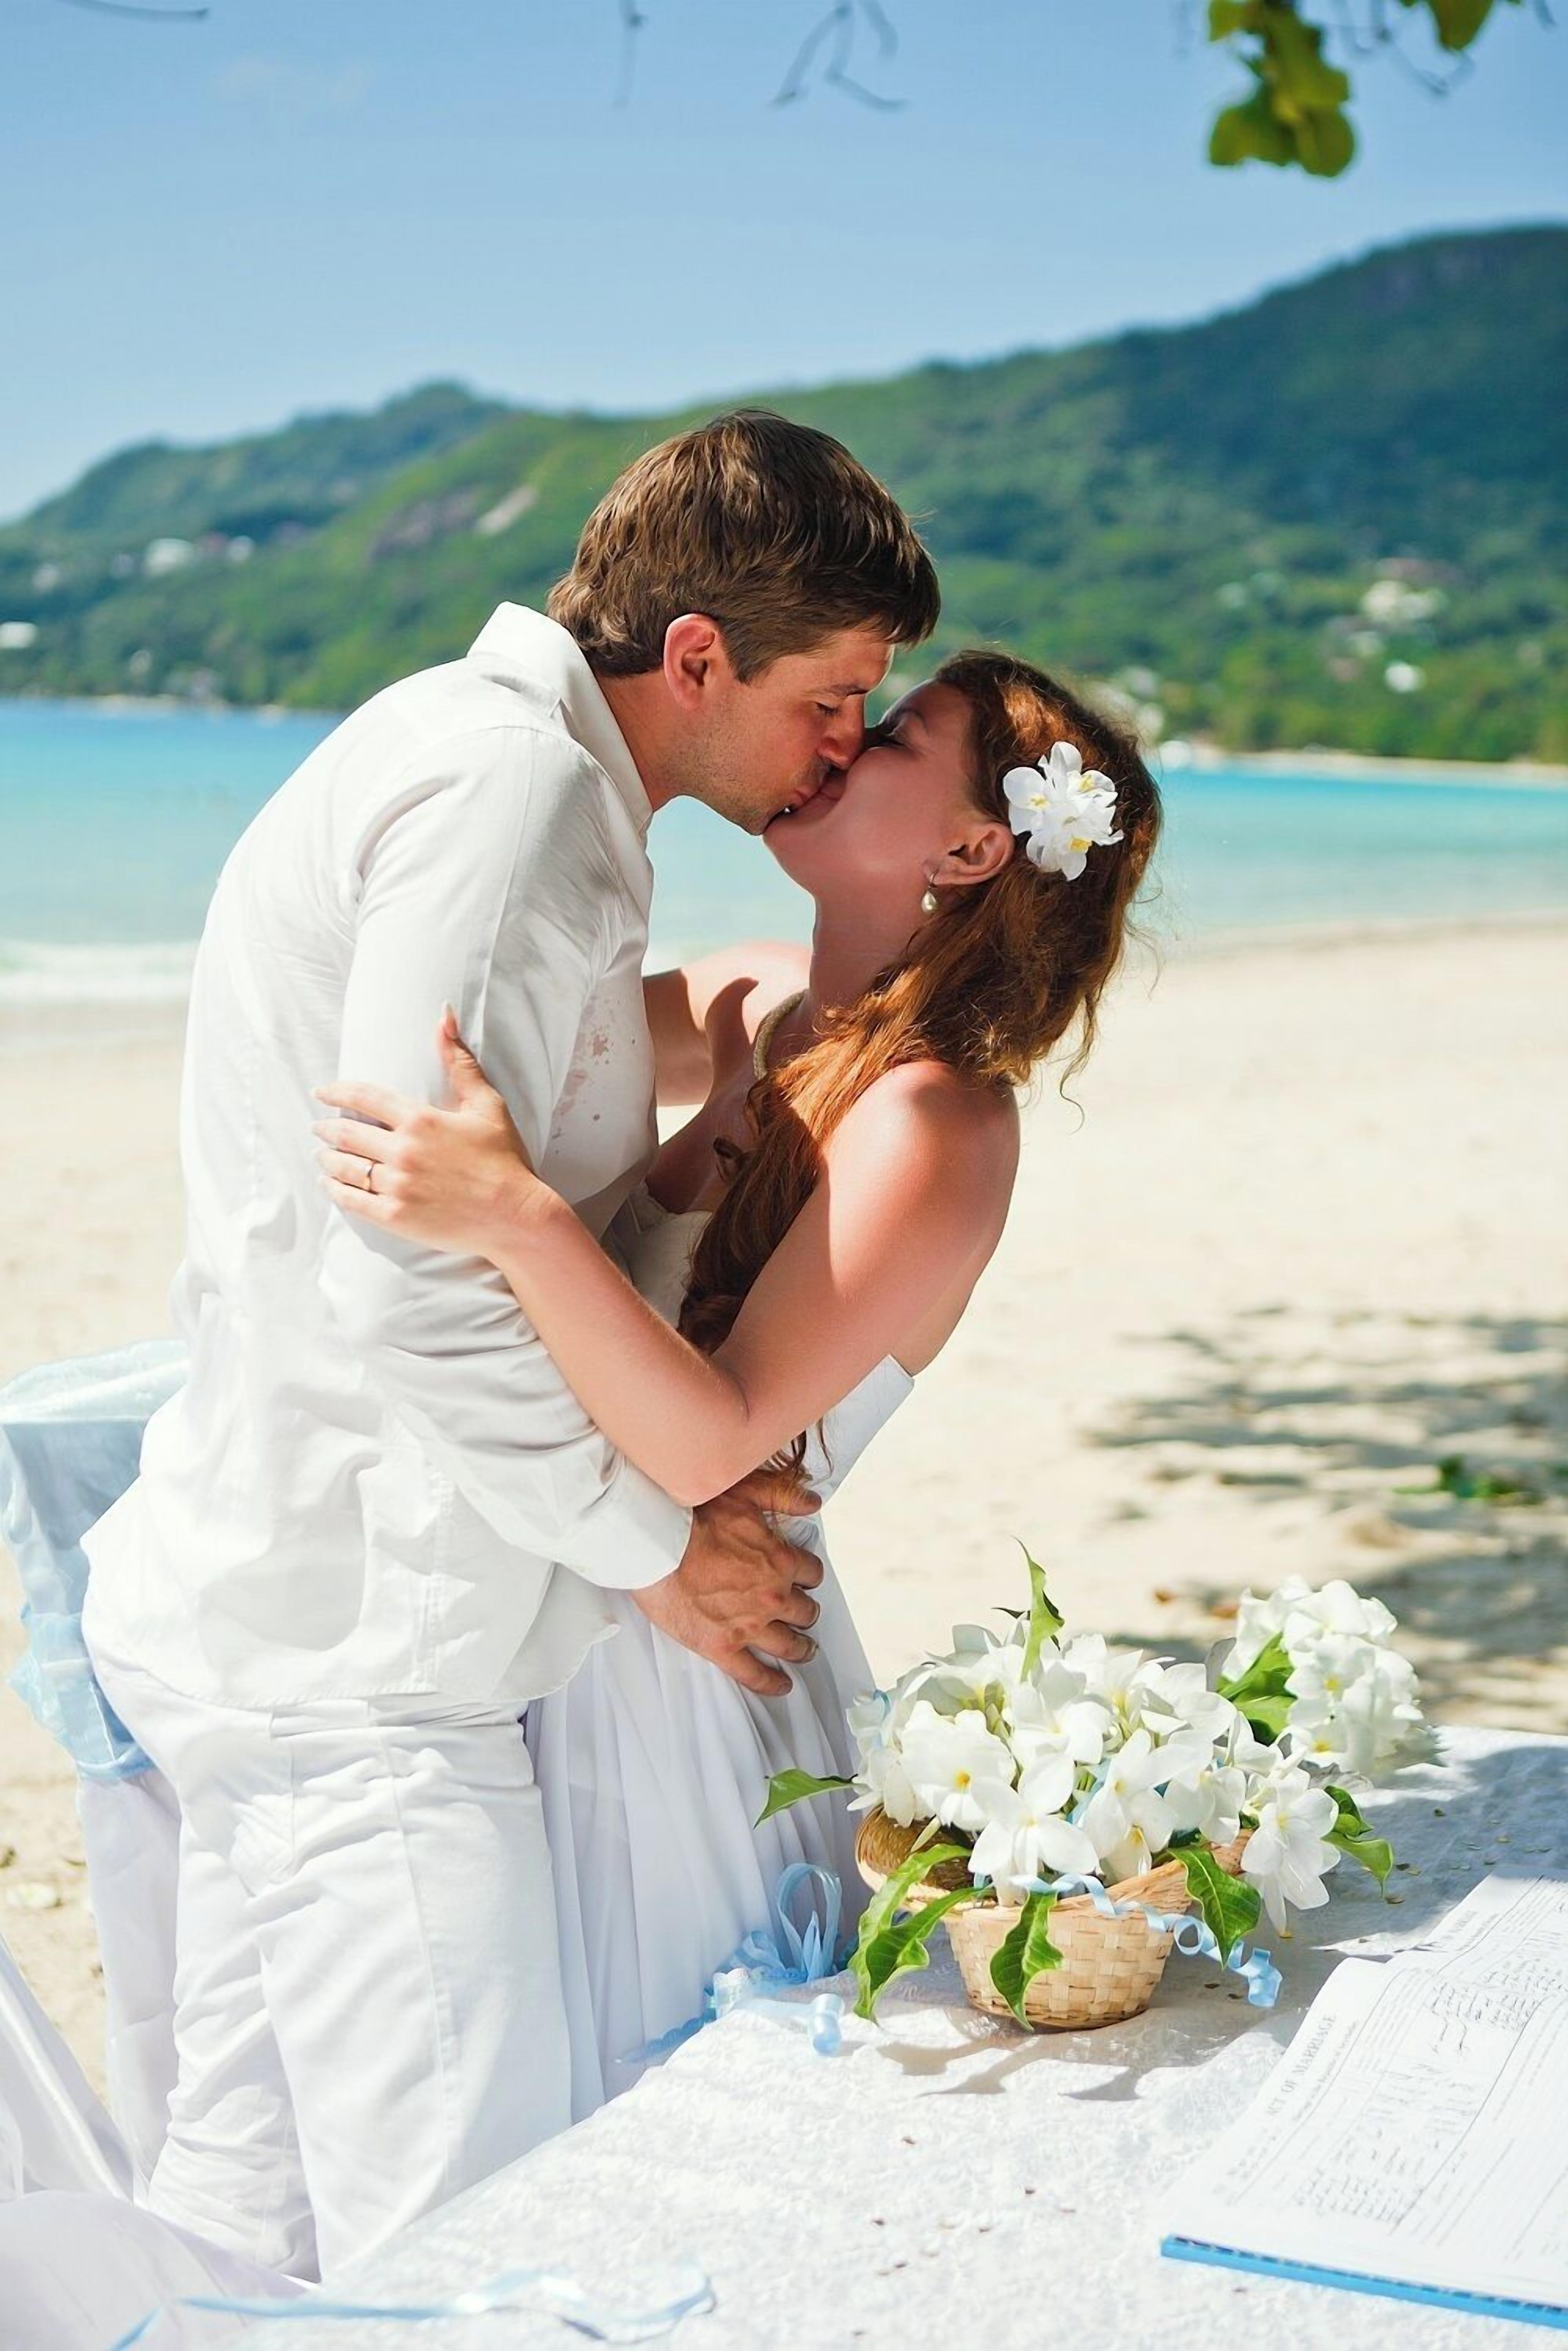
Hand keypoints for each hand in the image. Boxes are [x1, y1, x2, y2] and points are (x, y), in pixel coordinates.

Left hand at [313, 1010, 539, 1255]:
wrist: (515, 1216)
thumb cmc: (504, 1159)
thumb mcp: (487, 1104)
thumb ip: (459, 1061)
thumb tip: (443, 1016)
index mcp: (421, 1120)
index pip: (364, 1097)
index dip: (337, 1092)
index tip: (322, 1093)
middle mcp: (403, 1151)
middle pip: (347, 1133)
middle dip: (327, 1128)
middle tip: (318, 1127)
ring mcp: (397, 1186)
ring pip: (345, 1167)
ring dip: (327, 1159)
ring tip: (321, 1156)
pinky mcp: (396, 1216)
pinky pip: (352, 1201)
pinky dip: (335, 1191)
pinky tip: (329, 1185)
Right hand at [634, 1467, 824, 1698]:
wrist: (655, 1545)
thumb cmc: (693, 1516)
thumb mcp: (744, 1493)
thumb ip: (782, 1496)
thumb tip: (813, 1502)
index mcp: (779, 1560)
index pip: (811, 1572)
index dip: (808, 1575)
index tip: (803, 1579)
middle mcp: (772, 1596)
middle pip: (804, 1611)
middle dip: (806, 1612)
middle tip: (803, 1615)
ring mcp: (749, 1625)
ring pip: (788, 1644)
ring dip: (800, 1648)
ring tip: (804, 1651)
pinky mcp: (722, 1647)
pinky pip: (754, 1674)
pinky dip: (771, 1683)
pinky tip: (781, 1686)